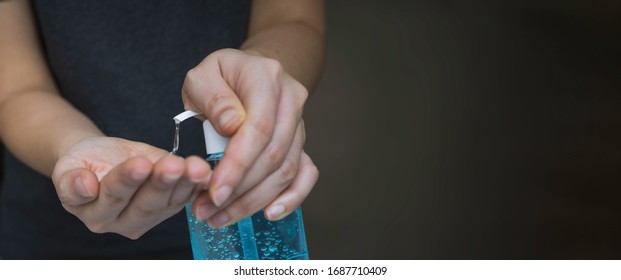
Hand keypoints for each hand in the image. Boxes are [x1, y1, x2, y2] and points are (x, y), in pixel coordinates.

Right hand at [51, 137, 211, 238]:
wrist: (102, 158)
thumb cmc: (84, 162)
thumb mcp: (68, 167)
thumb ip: (71, 181)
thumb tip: (84, 186)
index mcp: (96, 214)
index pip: (113, 197)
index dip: (127, 180)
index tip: (141, 163)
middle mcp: (124, 222)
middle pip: (146, 204)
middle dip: (161, 183)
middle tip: (173, 165)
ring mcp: (151, 216)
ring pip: (170, 202)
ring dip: (185, 183)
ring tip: (195, 167)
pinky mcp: (170, 205)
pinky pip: (186, 197)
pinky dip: (197, 184)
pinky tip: (205, 171)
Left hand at [182, 48, 318, 227]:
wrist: (249, 72)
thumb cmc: (222, 76)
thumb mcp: (203, 76)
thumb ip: (213, 98)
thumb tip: (232, 127)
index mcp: (266, 78)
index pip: (259, 128)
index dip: (238, 164)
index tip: (215, 192)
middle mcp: (290, 100)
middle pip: (274, 155)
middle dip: (241, 190)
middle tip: (208, 210)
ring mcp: (300, 123)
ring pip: (286, 170)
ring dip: (254, 200)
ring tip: (221, 216)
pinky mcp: (300, 143)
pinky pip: (305, 174)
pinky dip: (291, 198)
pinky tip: (269, 213)